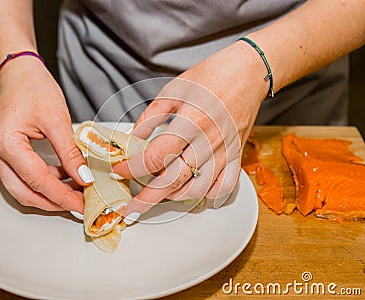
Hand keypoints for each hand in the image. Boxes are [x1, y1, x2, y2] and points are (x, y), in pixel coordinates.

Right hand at [0, 56, 90, 212]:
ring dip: (49, 193)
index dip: (63, 196)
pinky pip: (23, 176)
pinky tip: (64, 177)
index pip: (38, 181)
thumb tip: (83, 177)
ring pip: (23, 187)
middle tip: (79, 204)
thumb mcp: (57, 119)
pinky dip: (44, 181)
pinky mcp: (5, 152)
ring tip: (76, 191)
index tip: (81, 205)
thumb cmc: (33, 86)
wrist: (18, 71)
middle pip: (25, 192)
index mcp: (6, 143)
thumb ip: (70, 152)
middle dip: (54, 202)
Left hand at [113, 41, 269, 222]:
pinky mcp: (237, 155)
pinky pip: (224, 187)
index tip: (121, 170)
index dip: (132, 168)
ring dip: (174, 196)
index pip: (155, 157)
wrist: (247, 72)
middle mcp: (209, 141)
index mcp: (190, 122)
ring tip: (160, 192)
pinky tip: (193, 189)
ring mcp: (225, 152)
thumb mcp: (173, 90)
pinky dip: (207, 195)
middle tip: (132, 208)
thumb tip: (133, 139)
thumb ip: (150, 117)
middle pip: (174, 181)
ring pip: (197, 189)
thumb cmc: (212, 77)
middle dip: (147, 199)